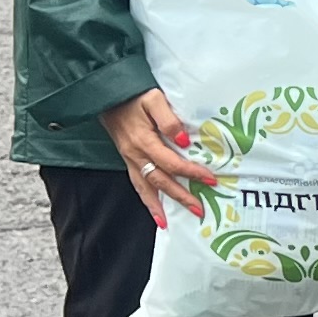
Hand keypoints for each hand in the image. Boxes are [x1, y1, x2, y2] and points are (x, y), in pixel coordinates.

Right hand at [106, 86, 221, 224]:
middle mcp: (135, 154)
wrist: (107, 93)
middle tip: (199, 210)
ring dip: (157, 206)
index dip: (191, 172)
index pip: (172, 163)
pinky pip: (136, 183)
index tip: (210, 179)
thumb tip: (183, 140)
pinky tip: (154, 209)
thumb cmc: (134, 95)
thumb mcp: (153, 99)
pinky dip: (145, 198)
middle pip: (160, 181)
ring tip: (168, 223)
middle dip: (180, 197)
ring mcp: (129, 158)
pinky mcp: (127, 158)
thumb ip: (168, 119)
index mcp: (144, 141)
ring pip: (144, 187)